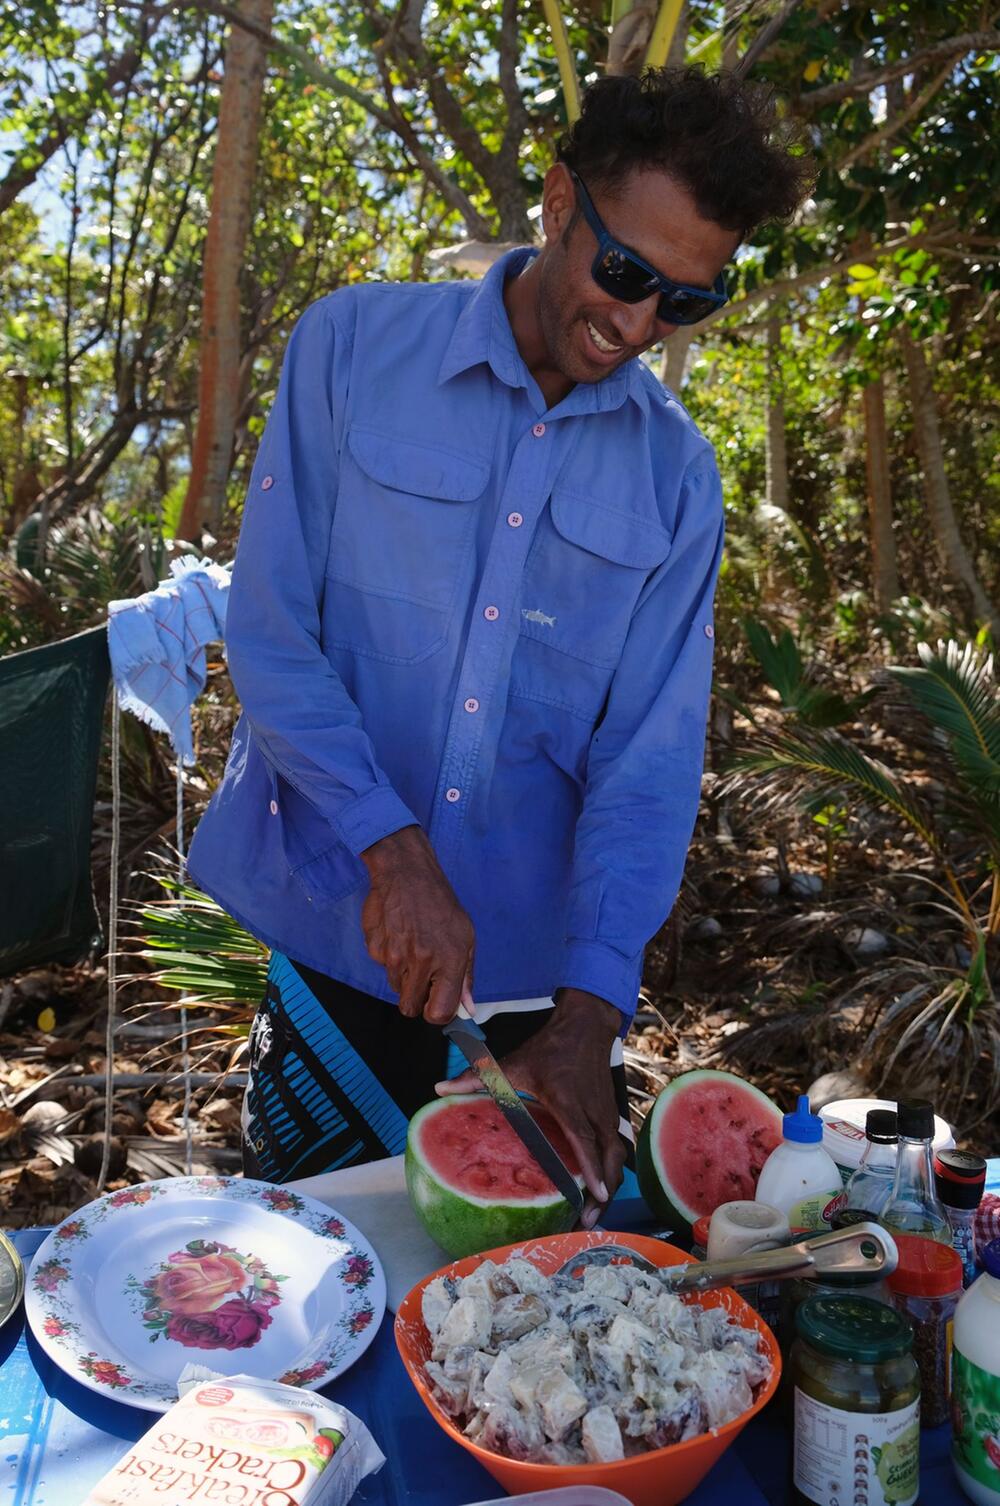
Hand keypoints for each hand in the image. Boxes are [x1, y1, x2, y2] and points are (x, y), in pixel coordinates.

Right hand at [360, 825, 474, 1024]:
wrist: (407, 872)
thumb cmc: (440, 904)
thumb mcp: (466, 937)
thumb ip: (466, 977)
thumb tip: (468, 1009)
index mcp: (450, 960)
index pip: (439, 1012)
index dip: (436, 1013)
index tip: (436, 1004)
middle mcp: (422, 961)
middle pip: (410, 1007)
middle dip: (416, 999)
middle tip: (423, 977)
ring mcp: (395, 955)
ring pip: (396, 987)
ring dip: (403, 975)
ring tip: (413, 946)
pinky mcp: (375, 947)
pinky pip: (381, 966)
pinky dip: (389, 956)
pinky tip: (398, 935)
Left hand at [436, 987, 626, 1227]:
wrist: (586, 1026)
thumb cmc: (550, 1049)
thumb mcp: (513, 1062)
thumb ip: (477, 1077)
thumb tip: (439, 1088)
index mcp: (569, 1103)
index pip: (584, 1141)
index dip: (591, 1169)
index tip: (596, 1196)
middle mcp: (594, 1113)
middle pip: (609, 1160)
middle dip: (603, 1194)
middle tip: (586, 1224)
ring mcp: (607, 1115)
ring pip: (617, 1159)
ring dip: (609, 1187)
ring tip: (592, 1216)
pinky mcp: (612, 1117)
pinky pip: (617, 1151)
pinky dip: (610, 1173)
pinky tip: (597, 1192)